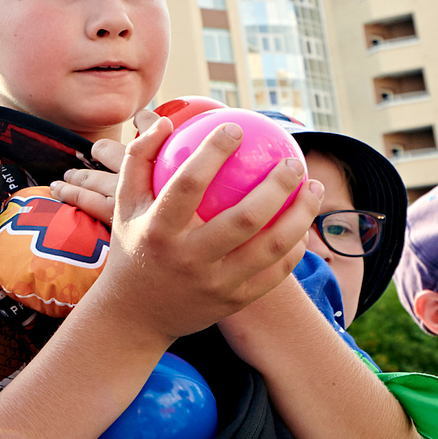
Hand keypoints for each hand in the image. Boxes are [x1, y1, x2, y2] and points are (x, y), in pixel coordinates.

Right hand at [51, 113, 322, 344]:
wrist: (134, 316)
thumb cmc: (133, 247)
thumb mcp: (124, 205)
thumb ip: (139, 159)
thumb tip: (166, 122)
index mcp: (158, 229)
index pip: (188, 184)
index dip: (214, 152)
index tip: (236, 127)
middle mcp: (188, 258)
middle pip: (244, 218)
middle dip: (277, 186)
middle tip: (292, 162)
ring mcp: (214, 284)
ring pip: (270, 247)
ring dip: (300, 215)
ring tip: (314, 188)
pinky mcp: (233, 302)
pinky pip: (275, 273)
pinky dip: (294, 248)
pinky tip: (303, 226)